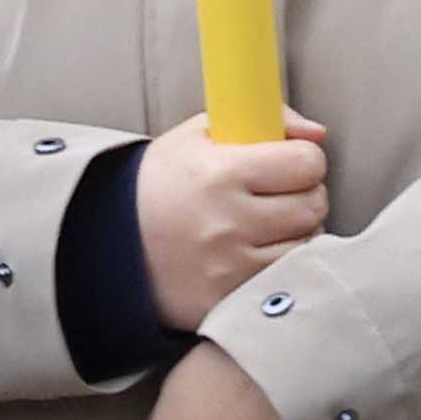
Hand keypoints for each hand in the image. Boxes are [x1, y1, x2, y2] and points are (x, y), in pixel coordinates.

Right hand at [136, 115, 328, 329]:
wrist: (104, 246)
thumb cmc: (158, 186)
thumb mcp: (197, 136)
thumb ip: (263, 119)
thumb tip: (316, 134)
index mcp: (219, 173)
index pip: (306, 163)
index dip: (304, 160)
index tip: (289, 163)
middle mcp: (226, 223)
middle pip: (313, 204)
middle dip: (305, 194)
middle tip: (279, 194)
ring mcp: (227, 267)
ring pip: (306, 243)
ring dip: (297, 232)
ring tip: (265, 224)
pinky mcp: (227, 300)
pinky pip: (285, 277)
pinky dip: (282, 264)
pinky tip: (258, 252)